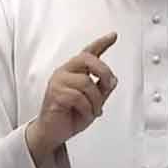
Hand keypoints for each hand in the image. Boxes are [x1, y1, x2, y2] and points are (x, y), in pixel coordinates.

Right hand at [25, 32, 117, 160]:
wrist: (54, 132)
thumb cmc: (71, 115)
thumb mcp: (94, 101)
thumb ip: (103, 89)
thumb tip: (113, 79)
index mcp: (75, 71)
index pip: (88, 52)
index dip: (102, 43)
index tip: (113, 35)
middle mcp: (65, 71)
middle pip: (87, 59)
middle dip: (103, 72)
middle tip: (109, 85)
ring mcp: (58, 81)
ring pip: (86, 82)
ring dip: (96, 100)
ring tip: (94, 111)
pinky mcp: (54, 93)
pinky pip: (78, 97)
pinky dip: (87, 109)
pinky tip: (85, 114)